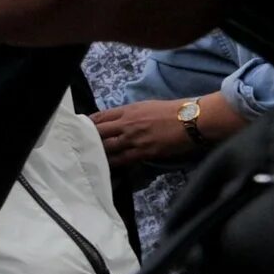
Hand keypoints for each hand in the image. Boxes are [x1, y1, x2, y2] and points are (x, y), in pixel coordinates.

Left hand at [90, 94, 241, 163]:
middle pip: (98, 132)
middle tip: (79, 146)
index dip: (88, 124)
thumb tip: (119, 121)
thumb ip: (130, 113)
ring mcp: (134, 139)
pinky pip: (122, 160)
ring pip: (107, 148)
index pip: (100, 117)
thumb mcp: (148, 105)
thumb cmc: (175, 110)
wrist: (193, 120)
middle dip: (88, 139)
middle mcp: (127, 124)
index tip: (81, 129)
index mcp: (128, 110)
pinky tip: (104, 167)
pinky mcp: (144, 152)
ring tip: (88, 158)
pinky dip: (112, 163)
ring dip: (97, 153)